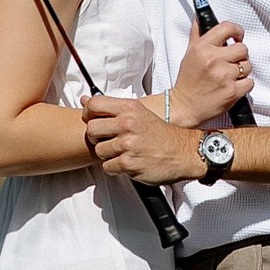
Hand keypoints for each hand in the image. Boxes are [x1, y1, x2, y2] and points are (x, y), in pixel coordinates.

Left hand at [82, 96, 203, 185]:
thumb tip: (85, 100)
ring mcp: (128, 144)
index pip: (94, 104)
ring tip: (123, 152)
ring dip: (108, 155)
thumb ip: (112, 107)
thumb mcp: (139, 112)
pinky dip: (116, 168)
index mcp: (130, 108)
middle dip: (97, 138)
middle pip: (91, 130)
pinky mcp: (129, 163)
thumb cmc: (162, 134)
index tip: (92, 120)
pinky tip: (128, 162)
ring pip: (99, 151)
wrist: (185, 152)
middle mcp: (128, 124)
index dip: (88, 114)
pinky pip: (108, 167)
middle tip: (109, 140)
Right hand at [172, 20, 250, 125]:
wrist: (184, 106)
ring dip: (242, 71)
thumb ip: (197, 34)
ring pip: (248, 65)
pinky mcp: (232, 91)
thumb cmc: (188, 81)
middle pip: (242, 48)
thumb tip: (201, 17)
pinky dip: (244, 85)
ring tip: (230, 76)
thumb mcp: (189, 53)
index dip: (237, 31)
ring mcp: (224, 76)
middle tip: (232, 61)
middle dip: (240, 55)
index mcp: (203, 48)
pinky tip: (233, 86)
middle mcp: (213, 59)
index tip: (238, 36)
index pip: (227, 27)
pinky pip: (250, 82)